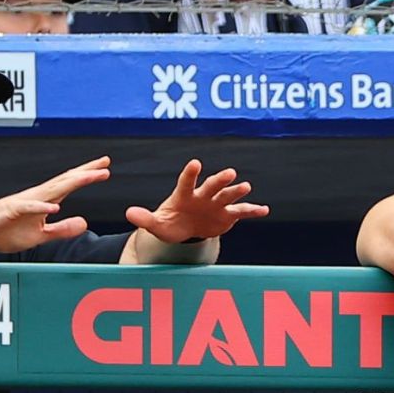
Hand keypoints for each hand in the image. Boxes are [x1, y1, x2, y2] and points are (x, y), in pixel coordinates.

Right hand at [0, 156, 110, 252]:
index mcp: (44, 201)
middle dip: (85, 172)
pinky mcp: (11, 210)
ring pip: (51, 189)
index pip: (69, 185)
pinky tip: (54, 206)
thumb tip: (84, 223)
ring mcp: (24, 202)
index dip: (87, 177)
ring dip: (70, 182)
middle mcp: (37, 197)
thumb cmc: (4, 230)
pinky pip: (28, 208)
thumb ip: (62, 230)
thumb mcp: (40, 235)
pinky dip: (41, 207)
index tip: (105, 170)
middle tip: (105, 162)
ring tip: (89, 176)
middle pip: (65, 181)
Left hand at [125, 159, 269, 242]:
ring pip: (228, 196)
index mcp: (184, 195)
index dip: (190, 173)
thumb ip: (145, 218)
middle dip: (220, 180)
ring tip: (246, 187)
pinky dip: (253, 211)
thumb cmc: (170, 223)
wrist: (186, 229)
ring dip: (237, 191)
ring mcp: (216, 205)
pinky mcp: (227, 216)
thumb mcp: (156, 224)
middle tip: (229, 172)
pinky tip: (265, 210)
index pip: (186, 181)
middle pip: (212, 186)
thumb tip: (128, 213)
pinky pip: (242, 212)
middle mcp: (203, 195)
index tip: (195, 163)